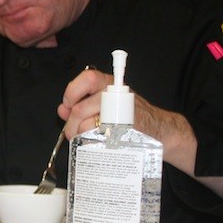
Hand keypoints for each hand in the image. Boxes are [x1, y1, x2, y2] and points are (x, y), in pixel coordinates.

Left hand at [58, 67, 222, 198]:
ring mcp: (121, 114)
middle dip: (71, 124)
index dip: (72, 92)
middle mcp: (115, 96)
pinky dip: (93, 143)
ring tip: (86, 138)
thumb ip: (82, 103)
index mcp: (109, 84)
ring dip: (81, 136)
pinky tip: (98, 142)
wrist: (160, 129)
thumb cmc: (131, 115)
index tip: (68, 105)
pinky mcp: (124, 131)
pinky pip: (98, 139)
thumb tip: (62, 110)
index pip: (87, 79)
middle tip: (71, 131)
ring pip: (87, 126)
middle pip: (80, 109)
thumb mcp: (106, 102)